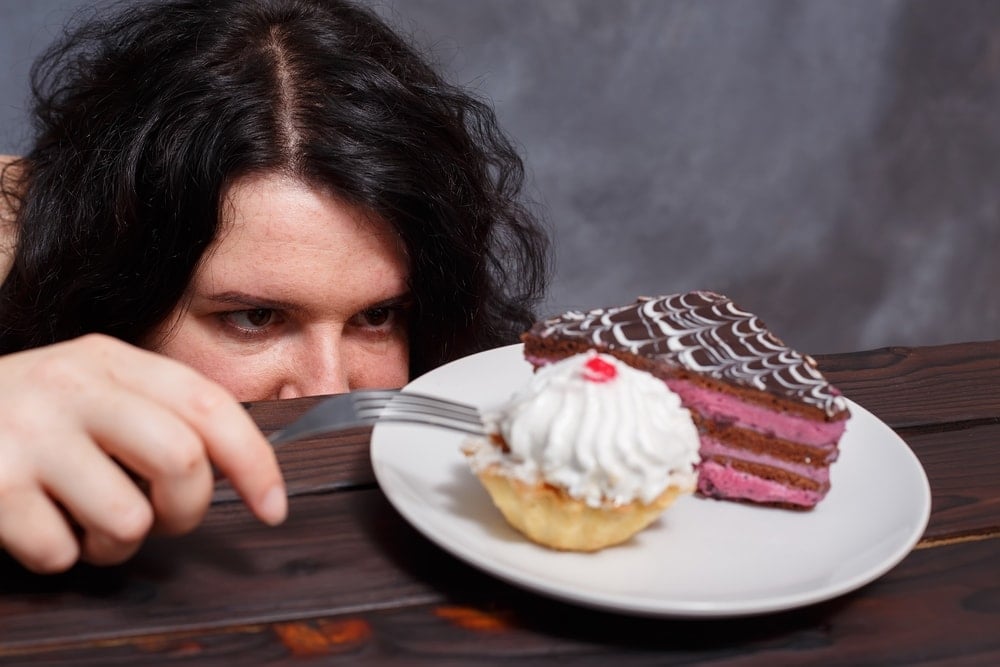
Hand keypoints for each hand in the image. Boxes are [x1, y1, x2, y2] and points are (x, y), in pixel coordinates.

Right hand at [0, 334, 286, 572]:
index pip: (210, 406)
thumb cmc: (23, 421)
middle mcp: (72, 384)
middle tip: (162, 521)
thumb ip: (155, 415)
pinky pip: (61, 552)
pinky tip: (35, 525)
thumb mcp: (89, 394)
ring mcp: (27, 432)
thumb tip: (238, 470)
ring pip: (127, 519)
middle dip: (186, 512)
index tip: (275, 508)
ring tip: (85, 522)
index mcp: (109, 359)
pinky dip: (57, 556)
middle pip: (182, 461)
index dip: (255, 461)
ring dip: (115, 543)